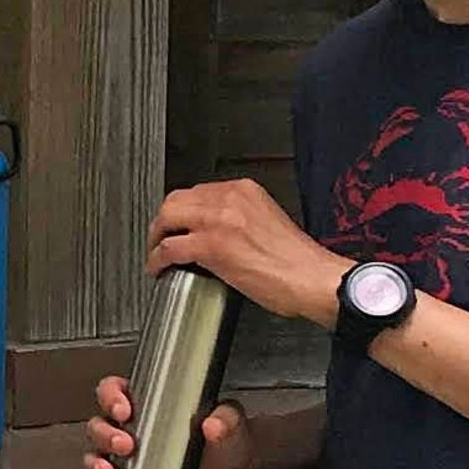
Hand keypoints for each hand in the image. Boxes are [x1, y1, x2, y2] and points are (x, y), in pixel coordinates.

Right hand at [72, 371, 253, 468]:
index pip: (114, 391)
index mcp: (147, 404)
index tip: (124, 410)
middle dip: (105, 434)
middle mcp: (129, 429)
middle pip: (99, 424)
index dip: (110, 396)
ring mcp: (126, 459)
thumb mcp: (230, 423)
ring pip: (95, 455)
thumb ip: (226, 419)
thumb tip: (213, 424)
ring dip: (95, 463)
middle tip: (125, 445)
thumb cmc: (226, 441)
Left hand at [144, 177, 342, 329]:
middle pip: (176, 200)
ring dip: (156, 237)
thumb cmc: (297, 261)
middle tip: (161, 237)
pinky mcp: (210, 246)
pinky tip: (158, 268)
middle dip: (164, 220)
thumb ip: (240, 218)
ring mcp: (217, 221)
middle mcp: (229, 199)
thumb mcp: (268, 221)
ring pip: (167, 219)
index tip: (180, 223)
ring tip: (155, 252)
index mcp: (245, 191)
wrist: (312, 278)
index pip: (199, 192)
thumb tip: (217, 230)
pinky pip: (169, 248)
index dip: (183, 210)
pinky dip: (157, 259)